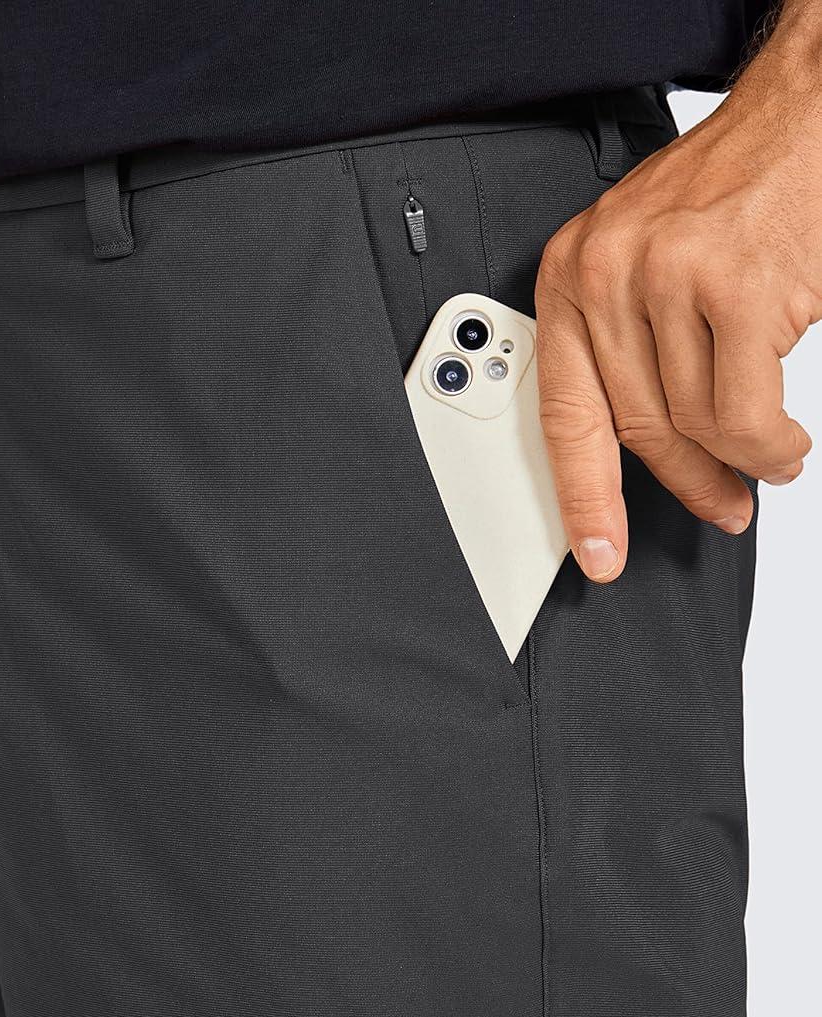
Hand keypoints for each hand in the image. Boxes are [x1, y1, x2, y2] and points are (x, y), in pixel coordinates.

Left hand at [536, 59, 821, 581]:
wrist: (803, 117)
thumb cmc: (731, 192)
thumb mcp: (644, 262)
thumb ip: (629, 347)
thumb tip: (646, 452)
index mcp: (572, 275)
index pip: (565, 414)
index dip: (581, 498)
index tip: (595, 553)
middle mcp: (607, 273)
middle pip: (637, 429)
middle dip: (686, 483)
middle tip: (721, 506)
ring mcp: (668, 278)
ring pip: (696, 426)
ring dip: (742, 462)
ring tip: (769, 462)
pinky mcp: (735, 287)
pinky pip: (743, 414)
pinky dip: (770, 446)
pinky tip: (784, 445)